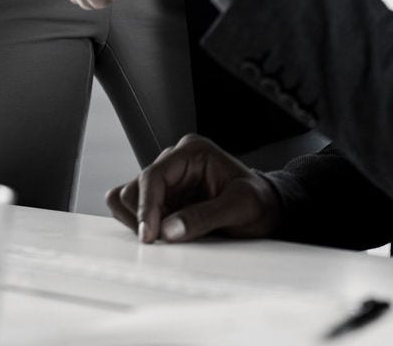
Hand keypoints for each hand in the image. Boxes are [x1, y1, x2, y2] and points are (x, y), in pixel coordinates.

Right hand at [105, 134, 281, 244]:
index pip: (153, 176)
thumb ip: (205, 216)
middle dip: (141, 217)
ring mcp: (166, 181)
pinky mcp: (161, 199)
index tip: (149, 236)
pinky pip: (133, 210)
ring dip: (138, 222)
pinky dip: (138, 225)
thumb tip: (169, 230)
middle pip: (133, 188)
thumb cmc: (258, 201)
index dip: (145, 207)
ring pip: (126, 199)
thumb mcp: (240, 206)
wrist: (266, 209)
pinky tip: (160, 235)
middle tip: (161, 242)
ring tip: (165, 237)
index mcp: (192, 151)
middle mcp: (174, 161)